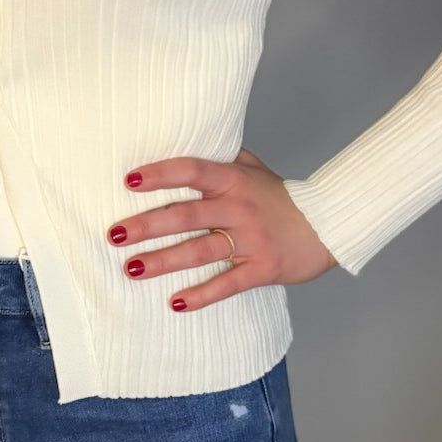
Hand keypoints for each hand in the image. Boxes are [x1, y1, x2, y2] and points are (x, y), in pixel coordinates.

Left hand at [107, 148, 336, 311]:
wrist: (327, 224)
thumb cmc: (281, 196)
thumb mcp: (253, 168)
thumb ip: (222, 158)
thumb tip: (185, 139)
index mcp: (233, 179)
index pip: (191, 170)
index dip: (160, 174)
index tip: (129, 181)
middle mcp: (238, 207)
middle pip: (186, 215)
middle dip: (147, 225)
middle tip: (114, 234)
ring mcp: (250, 240)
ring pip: (199, 251)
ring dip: (163, 261)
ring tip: (131, 268)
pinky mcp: (262, 269)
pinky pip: (228, 284)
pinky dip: (202, 295)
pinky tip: (176, 302)